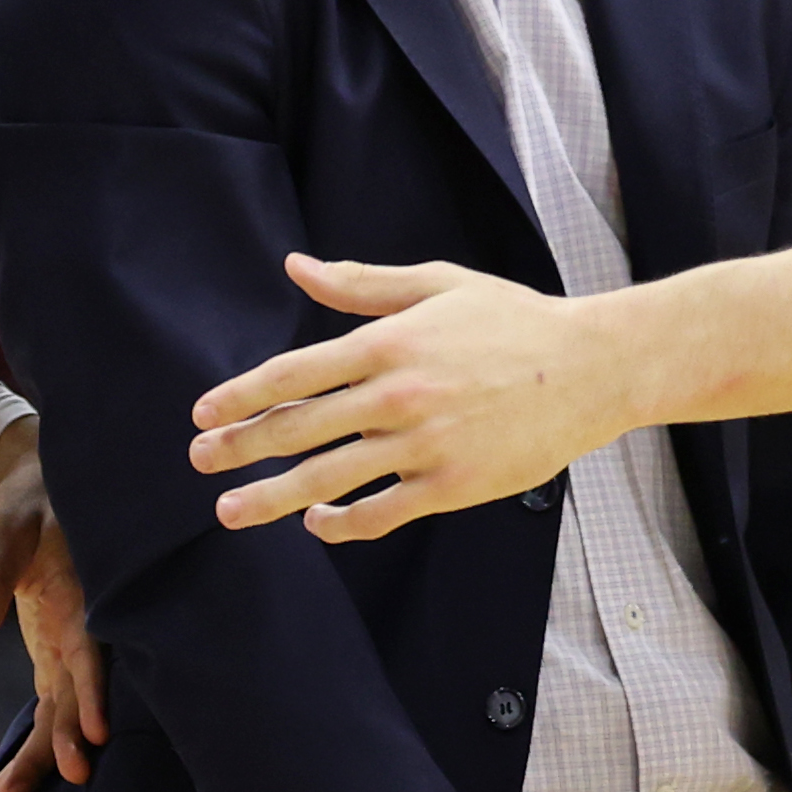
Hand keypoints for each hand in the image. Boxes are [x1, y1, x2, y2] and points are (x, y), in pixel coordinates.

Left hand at [0, 426, 106, 791]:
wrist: (40, 489)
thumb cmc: (24, 504)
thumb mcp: (2, 532)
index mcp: (83, 593)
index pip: (91, 647)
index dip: (95, 689)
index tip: (98, 730)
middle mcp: (86, 626)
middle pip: (83, 688)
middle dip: (74, 734)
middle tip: (73, 776)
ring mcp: (73, 646)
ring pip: (66, 707)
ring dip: (47, 752)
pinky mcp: (59, 656)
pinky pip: (55, 705)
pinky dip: (40, 742)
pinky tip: (16, 787)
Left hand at [191, 259, 627, 541]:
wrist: (591, 368)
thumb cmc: (512, 320)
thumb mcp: (436, 285)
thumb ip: (360, 284)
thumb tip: (295, 266)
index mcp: (389, 342)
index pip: (294, 374)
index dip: (241, 396)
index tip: (204, 413)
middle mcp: (398, 395)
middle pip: (299, 429)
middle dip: (240, 447)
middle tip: (200, 460)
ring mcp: (424, 445)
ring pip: (329, 479)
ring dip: (272, 498)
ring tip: (231, 511)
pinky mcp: (452, 486)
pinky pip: (381, 513)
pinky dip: (343, 525)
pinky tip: (318, 524)